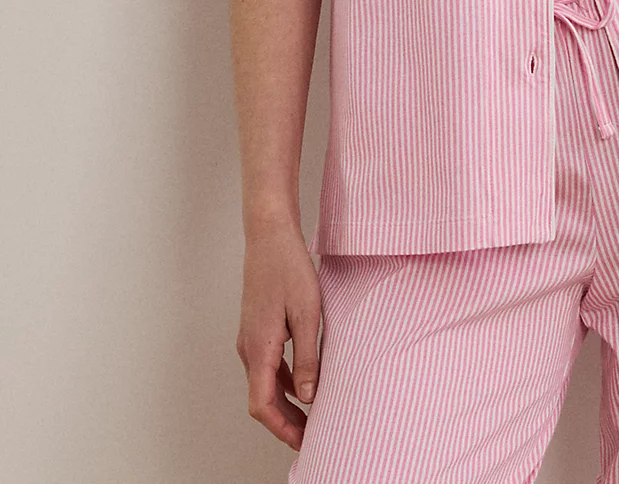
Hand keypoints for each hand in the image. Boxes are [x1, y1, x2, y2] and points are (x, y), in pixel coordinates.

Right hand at [236, 221, 322, 450]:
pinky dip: (285, 380)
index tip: (302, 441)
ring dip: (286, 402)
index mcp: (258, 348)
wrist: (269, 235)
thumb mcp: (308, 314)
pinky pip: (268, 365)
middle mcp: (248, 348)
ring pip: (265, 382)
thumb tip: (309, 397)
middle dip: (286, 421)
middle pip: (262, 398)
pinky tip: (305, 381)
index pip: (262, 405)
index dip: (282, 428)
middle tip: (311, 436)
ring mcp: (250, 338)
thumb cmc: (289, 268)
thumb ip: (308, 358)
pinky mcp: (256, 328)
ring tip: (312, 414)